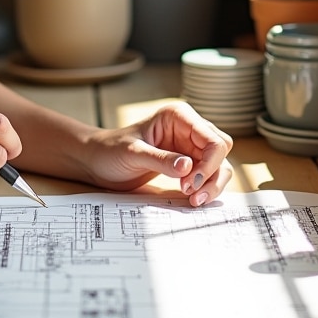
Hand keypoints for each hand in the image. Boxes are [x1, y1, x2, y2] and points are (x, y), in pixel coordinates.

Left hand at [84, 101, 232, 206]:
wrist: (97, 161)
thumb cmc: (110, 150)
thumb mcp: (132, 154)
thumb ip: (160, 159)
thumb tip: (188, 166)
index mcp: (178, 116)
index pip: (213, 140)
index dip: (208, 164)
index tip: (190, 184)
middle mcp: (189, 128)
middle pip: (221, 151)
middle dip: (212, 175)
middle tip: (193, 195)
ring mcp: (189, 145)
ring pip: (219, 165)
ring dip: (212, 184)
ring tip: (194, 201)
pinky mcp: (187, 162)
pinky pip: (208, 175)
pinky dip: (205, 187)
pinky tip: (192, 198)